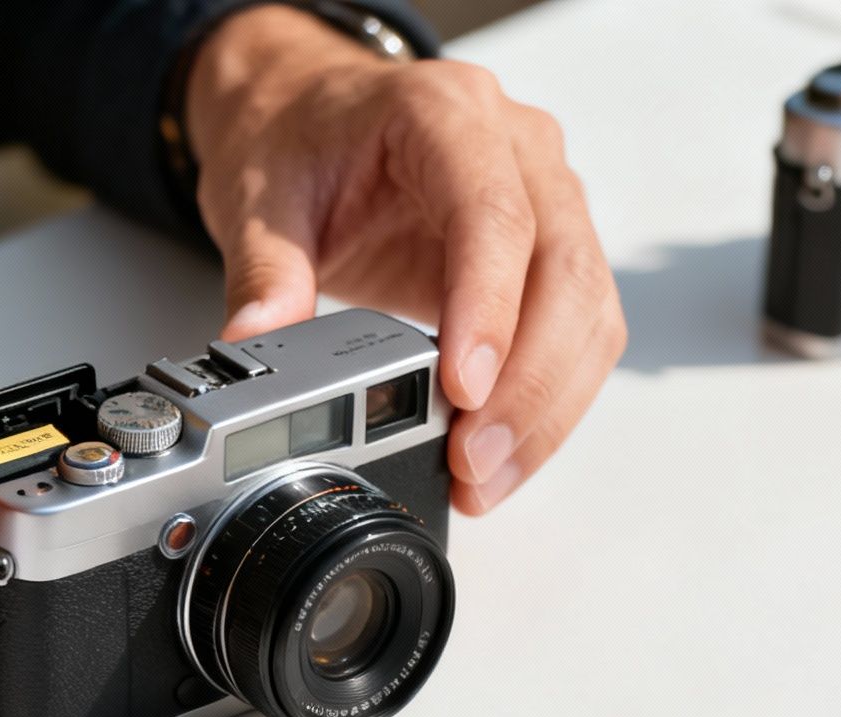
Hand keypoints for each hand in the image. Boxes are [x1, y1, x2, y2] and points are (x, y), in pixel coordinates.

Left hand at [185, 6, 625, 514]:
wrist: (313, 113)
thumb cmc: (300, 139)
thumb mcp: (261, 198)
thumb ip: (264, 273)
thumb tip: (252, 344)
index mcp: (447, 116)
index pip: (494, 215)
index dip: (489, 309)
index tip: (464, 391)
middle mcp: (519, 148)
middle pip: (565, 271)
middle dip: (528, 383)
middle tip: (473, 460)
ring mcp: (548, 198)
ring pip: (589, 313)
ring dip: (546, 408)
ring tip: (481, 479)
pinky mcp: (551, 254)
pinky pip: (580, 333)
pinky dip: (547, 404)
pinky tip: (501, 455)